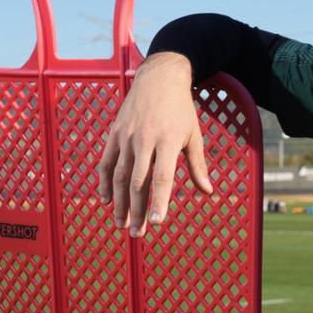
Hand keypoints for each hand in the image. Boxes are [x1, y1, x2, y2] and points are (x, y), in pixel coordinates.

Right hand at [96, 52, 212, 236]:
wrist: (159, 79)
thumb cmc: (181, 110)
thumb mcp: (194, 135)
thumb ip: (198, 165)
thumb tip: (208, 192)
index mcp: (167, 140)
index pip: (162, 177)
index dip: (159, 200)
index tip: (158, 222)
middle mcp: (144, 139)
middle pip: (138, 181)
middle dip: (137, 210)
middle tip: (138, 233)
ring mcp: (126, 136)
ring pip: (119, 175)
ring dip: (119, 202)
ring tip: (122, 224)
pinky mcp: (114, 133)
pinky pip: (106, 162)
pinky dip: (104, 182)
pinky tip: (106, 200)